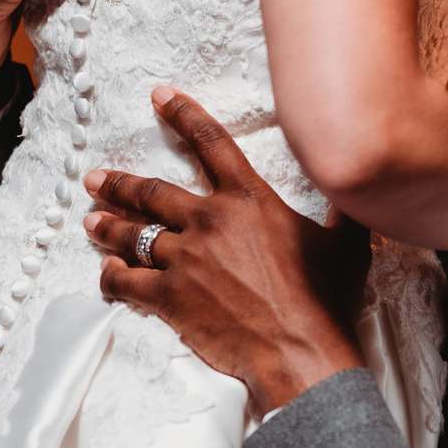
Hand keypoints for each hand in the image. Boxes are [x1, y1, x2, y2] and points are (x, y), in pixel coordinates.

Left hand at [84, 87, 372, 412]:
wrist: (303, 352)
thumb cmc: (327, 299)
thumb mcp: (345, 244)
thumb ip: (342, 213)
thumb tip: (358, 194)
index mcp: (249, 200)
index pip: (212, 144)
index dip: (183, 114)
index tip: (159, 96)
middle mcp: (210, 220)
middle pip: (152, 191)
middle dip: (118, 182)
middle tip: (95, 178)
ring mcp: (185, 258)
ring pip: (131, 233)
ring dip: (105, 226)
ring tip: (90, 221)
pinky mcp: (169, 297)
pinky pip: (126, 281)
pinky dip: (111, 276)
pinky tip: (105, 274)